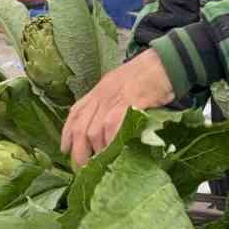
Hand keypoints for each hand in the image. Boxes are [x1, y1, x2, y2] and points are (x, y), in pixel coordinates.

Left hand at [61, 49, 175, 167]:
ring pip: (93, 131)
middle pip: (81, 127)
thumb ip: (113, 102)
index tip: (64, 148)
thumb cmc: (148, 74)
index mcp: (99, 90)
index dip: (67, 133)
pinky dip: (109, 143)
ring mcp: (113, 99)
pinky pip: (112, 127)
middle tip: (82, 167)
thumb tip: (107, 126)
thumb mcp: (122, 85)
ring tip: (100, 164)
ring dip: (96, 151)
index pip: (75, 112)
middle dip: (79, 151)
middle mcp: (101, 95)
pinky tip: (112, 153)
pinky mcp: (127, 104)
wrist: (164, 62)